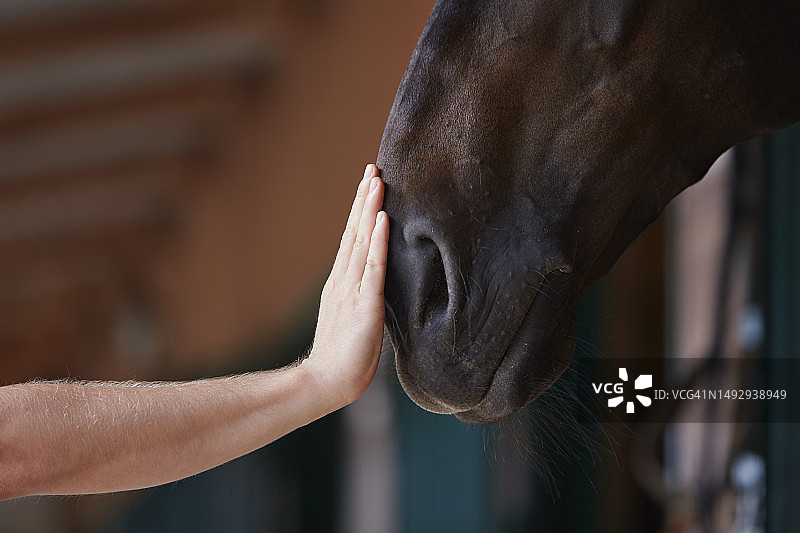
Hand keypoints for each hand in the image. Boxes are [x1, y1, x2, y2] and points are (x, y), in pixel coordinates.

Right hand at [304, 164, 388, 409]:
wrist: (325, 383)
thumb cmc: (342, 359)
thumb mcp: (353, 321)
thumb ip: (360, 301)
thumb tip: (374, 290)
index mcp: (341, 283)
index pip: (354, 240)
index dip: (361, 211)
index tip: (369, 185)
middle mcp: (344, 280)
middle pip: (355, 231)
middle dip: (365, 199)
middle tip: (373, 168)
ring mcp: (352, 289)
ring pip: (363, 241)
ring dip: (370, 209)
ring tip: (377, 180)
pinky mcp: (365, 304)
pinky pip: (374, 267)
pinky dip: (379, 241)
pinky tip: (383, 219)